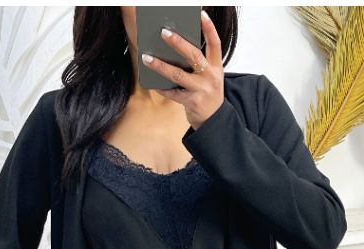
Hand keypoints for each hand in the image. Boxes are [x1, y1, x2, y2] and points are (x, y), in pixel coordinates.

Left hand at [141, 9, 223, 130]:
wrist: (214, 120)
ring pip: (178, 75)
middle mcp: (211, 76)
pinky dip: (162, 88)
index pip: (215, 43)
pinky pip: (173, 93)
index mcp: (216, 66)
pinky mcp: (192, 102)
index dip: (209, 28)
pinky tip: (153, 83)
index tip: (201, 14)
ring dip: (160, 66)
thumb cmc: (207, 93)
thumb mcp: (210, 76)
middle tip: (163, 32)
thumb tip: (174, 48)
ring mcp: (202, 90)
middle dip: (178, 43)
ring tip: (147, 58)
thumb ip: (199, 63)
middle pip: (194, 55)